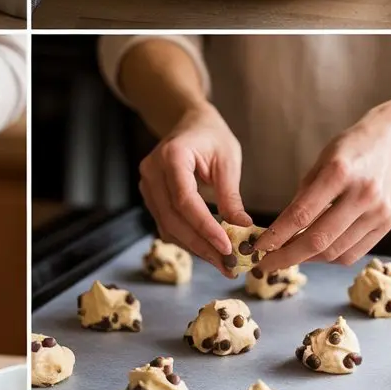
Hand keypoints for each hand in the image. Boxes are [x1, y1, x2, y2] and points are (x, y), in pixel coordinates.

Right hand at [138, 104, 247, 274]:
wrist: (189, 123)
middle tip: (228, 266)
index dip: (205, 227)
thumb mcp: (228, 160)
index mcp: (172, 156)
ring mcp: (147, 184)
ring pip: (167, 226)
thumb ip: (230, 195)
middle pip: (173, 218)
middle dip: (201, 245)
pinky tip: (208, 249)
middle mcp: (152, 171)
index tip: (227, 248)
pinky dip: (187, 239)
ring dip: (195, 247)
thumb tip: (243, 228)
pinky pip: (166, 224)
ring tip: (222, 263)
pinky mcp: (151, 196)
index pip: (185, 200)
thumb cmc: (211, 136)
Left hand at [257, 112, 390, 271]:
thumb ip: (303, 196)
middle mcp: (362, 194)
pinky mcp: (388, 224)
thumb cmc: (347, 150)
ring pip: (337, 252)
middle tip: (266, 263)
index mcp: (339, 172)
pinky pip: (354, 253)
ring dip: (308, 259)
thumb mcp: (319, 163)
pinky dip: (330, 257)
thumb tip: (281, 231)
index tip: (258, 247)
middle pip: (320, 240)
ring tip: (288, 257)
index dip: (277, 235)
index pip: (301, 214)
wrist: (390, 142)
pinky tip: (314, 253)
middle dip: (288, 256)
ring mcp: (379, 212)